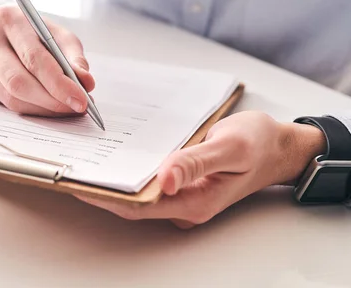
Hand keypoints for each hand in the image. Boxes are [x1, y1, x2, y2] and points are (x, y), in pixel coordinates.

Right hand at [0, 4, 94, 115]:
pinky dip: (34, 110)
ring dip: (44, 109)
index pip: (33, 57)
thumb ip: (74, 58)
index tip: (81, 99)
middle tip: (77, 108)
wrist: (7, 31)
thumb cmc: (37, 32)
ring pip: (12, 97)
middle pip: (18, 81)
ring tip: (68, 109)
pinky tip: (52, 108)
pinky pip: (8, 104)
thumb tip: (86, 83)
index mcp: (9, 19)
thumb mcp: (59, 35)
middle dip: (52, 100)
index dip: (58, 82)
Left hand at [77, 111, 325, 228]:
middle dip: (102, 189)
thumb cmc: (257, 144)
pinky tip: (115, 156)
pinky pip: (150, 182)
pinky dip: (131, 171)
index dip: (107, 197)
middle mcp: (185, 204)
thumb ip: (196, 162)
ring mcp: (183, 195)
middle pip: (134, 203)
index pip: (139, 206)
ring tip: (85, 162)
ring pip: (140, 193)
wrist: (278, 145)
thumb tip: (166, 178)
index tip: (78, 183)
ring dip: (114, 180)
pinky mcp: (182, 183)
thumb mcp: (230, 147)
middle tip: (72, 170)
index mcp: (195, 201)